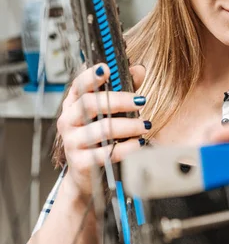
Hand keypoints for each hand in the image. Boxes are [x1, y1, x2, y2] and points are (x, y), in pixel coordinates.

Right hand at [57, 63, 148, 196]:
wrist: (85, 175)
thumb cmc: (99, 138)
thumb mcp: (109, 112)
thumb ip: (123, 90)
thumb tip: (138, 70)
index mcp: (73, 104)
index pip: (78, 85)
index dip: (90, 76)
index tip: (106, 69)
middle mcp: (68, 121)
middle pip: (91, 103)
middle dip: (119, 100)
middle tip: (141, 101)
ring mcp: (72, 142)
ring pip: (101, 129)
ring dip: (128, 125)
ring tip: (145, 126)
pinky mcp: (81, 163)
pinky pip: (107, 153)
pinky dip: (127, 148)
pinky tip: (139, 143)